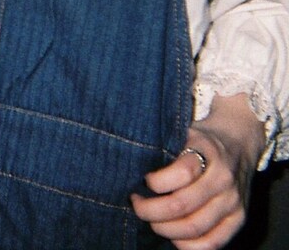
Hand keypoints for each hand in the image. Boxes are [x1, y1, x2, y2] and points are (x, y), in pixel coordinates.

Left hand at [131, 94, 265, 248]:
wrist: (237, 144)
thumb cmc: (199, 140)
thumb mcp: (183, 132)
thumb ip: (165, 147)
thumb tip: (131, 166)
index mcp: (208, 152)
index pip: (181, 173)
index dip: (156, 181)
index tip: (143, 180)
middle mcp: (223, 179)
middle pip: (183, 205)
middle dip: (151, 210)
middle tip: (137, 205)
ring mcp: (233, 202)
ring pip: (195, 227)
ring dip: (165, 229)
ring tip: (151, 220)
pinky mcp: (239, 220)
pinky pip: (212, 243)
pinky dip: (187, 245)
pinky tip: (172, 235)